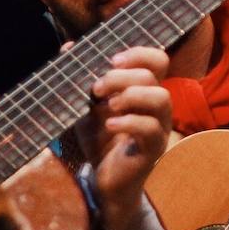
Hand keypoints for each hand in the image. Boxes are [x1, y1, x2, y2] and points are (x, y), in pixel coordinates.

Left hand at [74, 46, 171, 229]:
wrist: (103, 181)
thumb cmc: (99, 141)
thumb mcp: (86, 107)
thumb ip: (81, 80)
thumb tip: (67, 48)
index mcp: (144, 91)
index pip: (158, 60)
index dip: (139, 53)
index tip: (112, 61)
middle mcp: (157, 106)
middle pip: (152, 76)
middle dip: (121, 76)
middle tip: (98, 88)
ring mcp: (159, 127)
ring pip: (161, 98)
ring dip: (131, 96)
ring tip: (109, 106)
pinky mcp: (154, 148)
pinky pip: (150, 128)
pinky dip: (127, 122)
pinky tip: (109, 126)